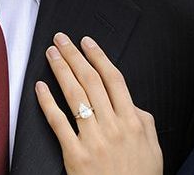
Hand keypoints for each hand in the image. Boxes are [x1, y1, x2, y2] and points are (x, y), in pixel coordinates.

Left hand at [35, 33, 162, 174]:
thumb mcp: (153, 147)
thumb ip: (143, 120)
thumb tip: (130, 101)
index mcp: (133, 120)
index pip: (113, 79)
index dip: (99, 57)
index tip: (87, 42)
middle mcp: (113, 125)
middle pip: (91, 81)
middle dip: (75, 56)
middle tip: (62, 39)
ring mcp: (93, 139)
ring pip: (74, 95)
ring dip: (61, 70)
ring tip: (51, 54)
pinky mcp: (75, 155)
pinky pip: (59, 122)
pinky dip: (48, 102)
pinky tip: (41, 87)